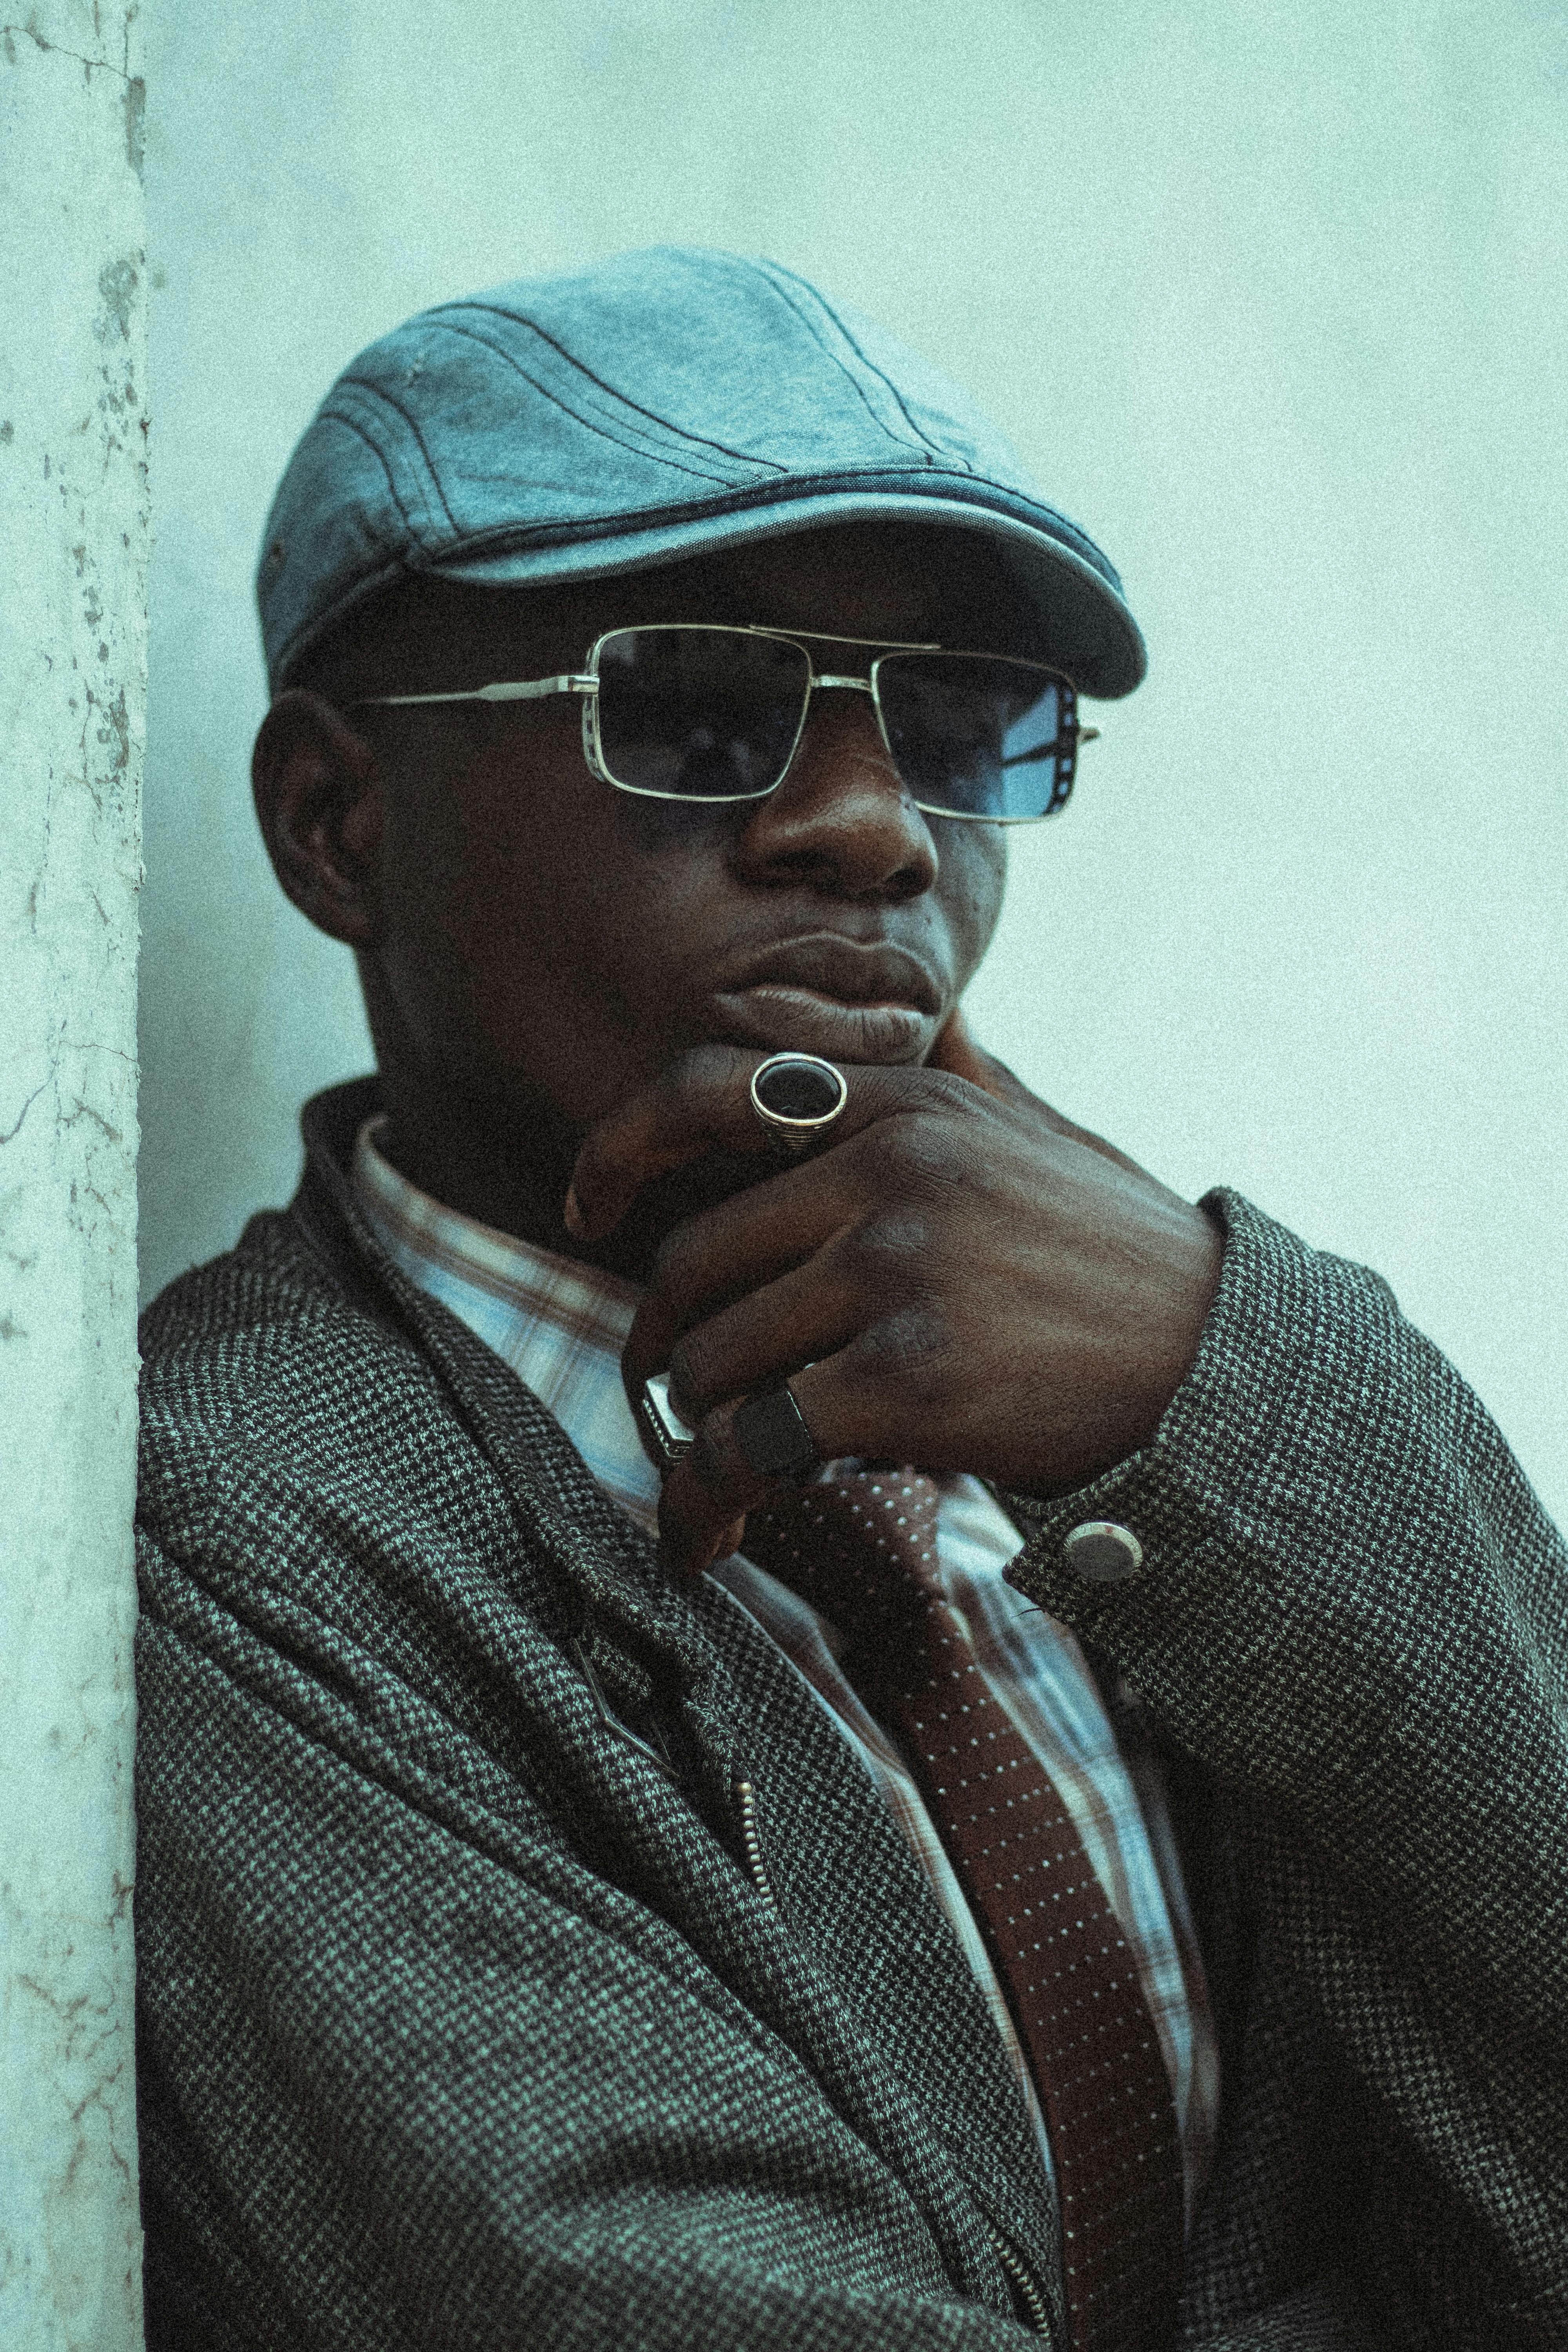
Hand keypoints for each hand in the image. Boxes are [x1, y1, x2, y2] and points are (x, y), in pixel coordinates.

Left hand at [566, 1012, 1221, 1577]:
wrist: (1214, 1367)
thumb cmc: (1116, 1260)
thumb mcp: (1043, 1133)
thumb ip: (968, 1077)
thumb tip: (944, 1012)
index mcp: (904, 1104)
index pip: (703, 1091)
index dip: (619, 1148)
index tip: (585, 1206)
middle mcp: (888, 1170)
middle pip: (693, 1263)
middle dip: (662, 1348)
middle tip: (667, 1401)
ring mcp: (896, 1270)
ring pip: (712, 1360)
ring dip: (695, 1436)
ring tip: (715, 1480)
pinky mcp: (905, 1379)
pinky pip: (752, 1443)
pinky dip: (713, 1499)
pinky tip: (714, 1537)